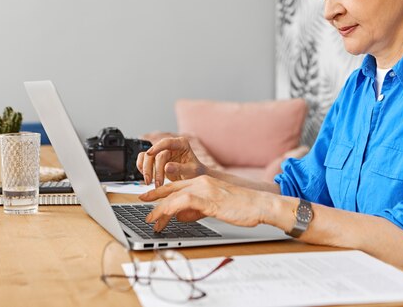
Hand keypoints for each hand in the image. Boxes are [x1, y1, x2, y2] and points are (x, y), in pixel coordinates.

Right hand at [136, 136, 206, 186]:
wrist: (194, 177)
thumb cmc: (195, 172)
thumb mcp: (192, 171)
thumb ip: (180, 168)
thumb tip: (167, 167)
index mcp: (181, 144)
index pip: (167, 142)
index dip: (157, 147)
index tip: (150, 154)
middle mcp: (170, 146)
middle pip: (155, 153)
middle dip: (151, 168)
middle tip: (152, 182)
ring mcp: (162, 152)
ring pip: (147, 156)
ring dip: (146, 170)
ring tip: (149, 182)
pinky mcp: (156, 159)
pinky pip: (144, 160)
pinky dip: (142, 167)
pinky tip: (146, 177)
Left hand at [138, 176, 268, 231]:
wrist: (259, 204)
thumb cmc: (243, 207)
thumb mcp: (216, 208)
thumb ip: (197, 210)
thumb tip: (181, 217)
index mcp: (204, 182)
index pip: (177, 186)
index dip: (161, 192)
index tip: (148, 197)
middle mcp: (202, 182)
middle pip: (171, 189)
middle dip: (154, 199)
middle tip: (143, 207)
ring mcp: (204, 189)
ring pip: (174, 197)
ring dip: (160, 210)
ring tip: (152, 221)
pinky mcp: (208, 198)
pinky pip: (182, 202)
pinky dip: (170, 210)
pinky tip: (164, 217)